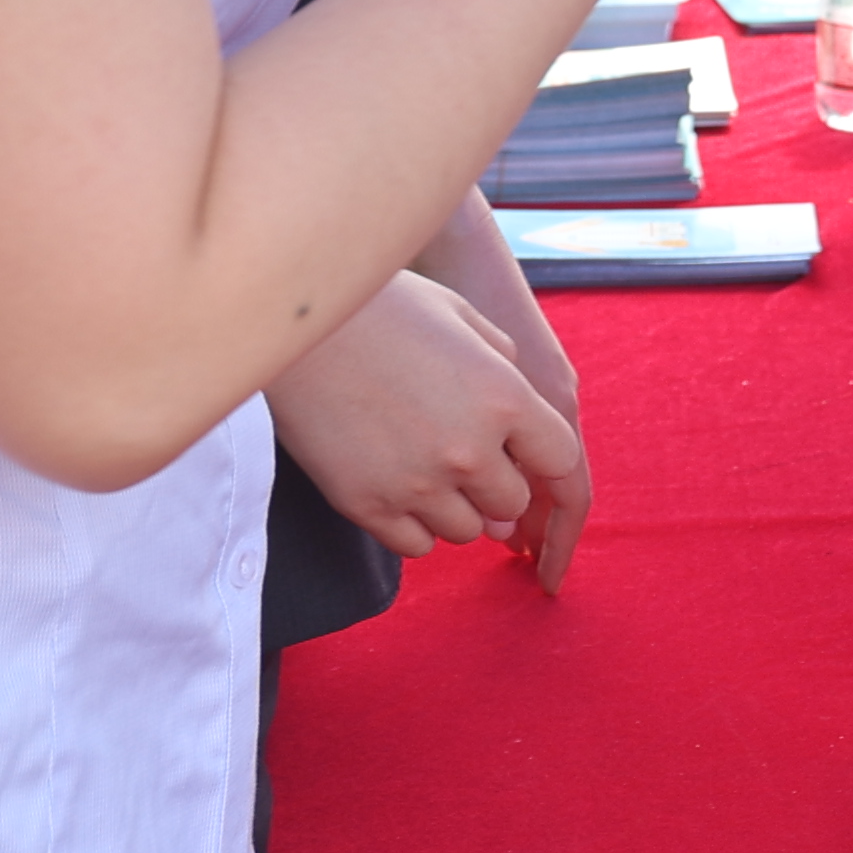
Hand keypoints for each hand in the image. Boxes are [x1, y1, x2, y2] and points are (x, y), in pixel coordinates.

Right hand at [267, 271, 590, 595]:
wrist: (292, 324)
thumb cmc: (380, 306)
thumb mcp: (458, 315)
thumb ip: (503, 361)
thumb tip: (521, 416)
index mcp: (504, 397)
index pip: (561, 462)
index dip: (546, 465)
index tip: (525, 462)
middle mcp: (469, 450)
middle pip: (511, 506)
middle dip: (495, 485)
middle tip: (461, 456)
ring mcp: (417, 484)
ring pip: (465, 532)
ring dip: (455, 507)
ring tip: (423, 466)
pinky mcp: (367, 506)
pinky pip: (416, 546)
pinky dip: (414, 525)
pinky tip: (397, 488)